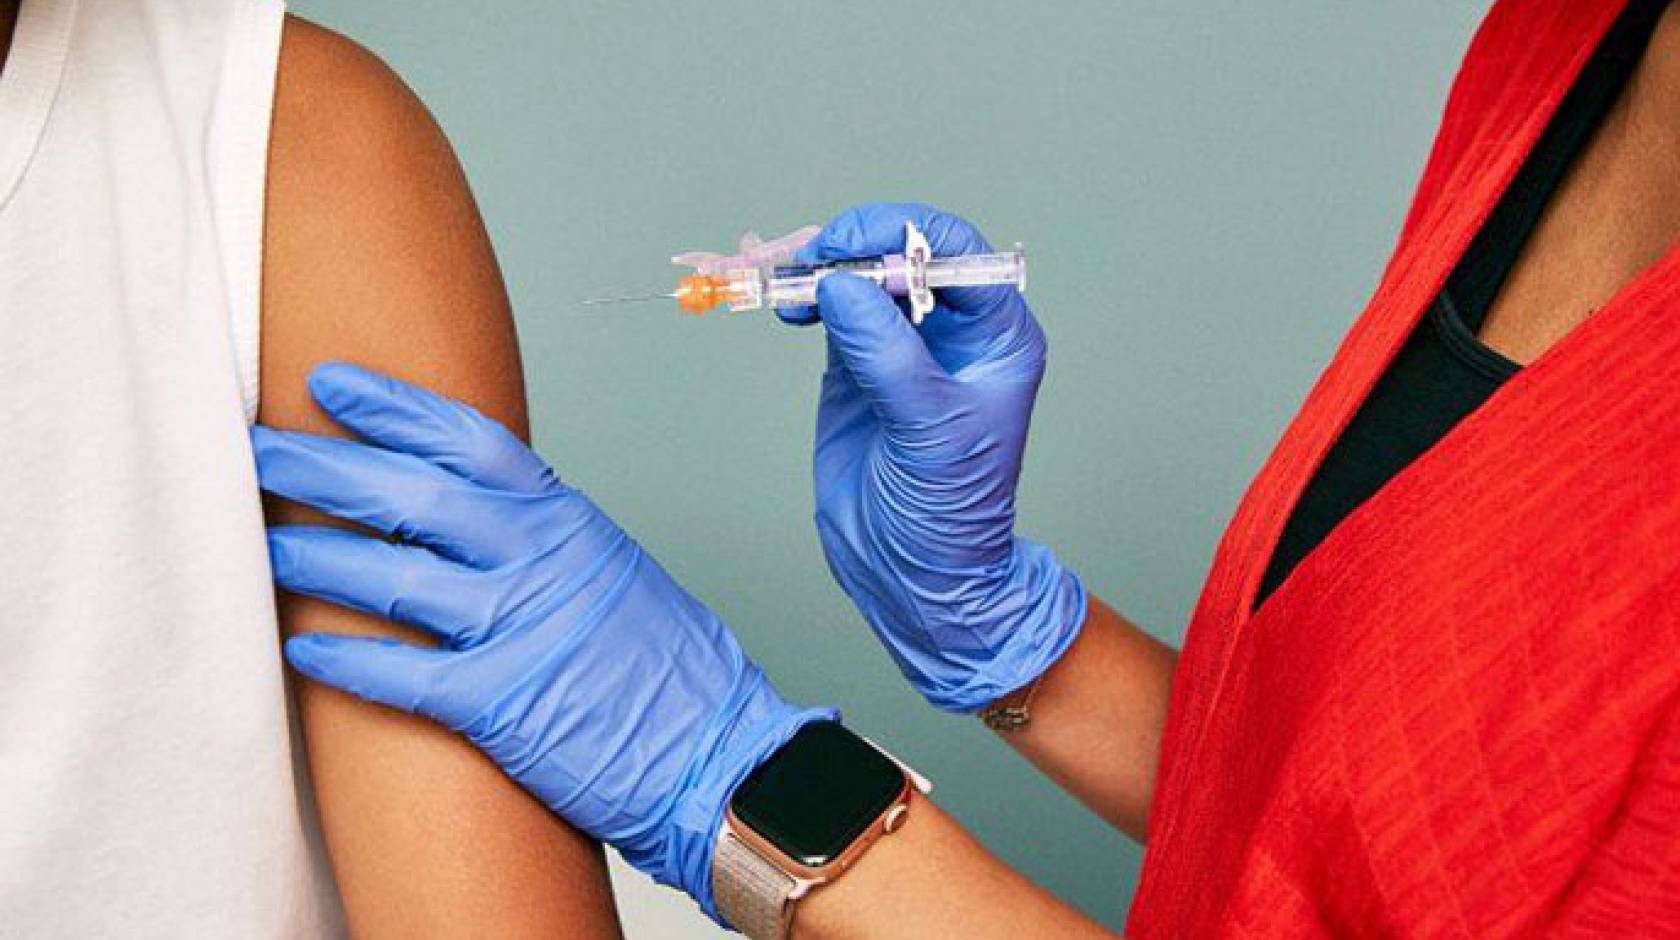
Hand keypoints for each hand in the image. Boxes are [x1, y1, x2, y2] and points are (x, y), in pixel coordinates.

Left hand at [253, 363, 831, 920]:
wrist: (722, 753)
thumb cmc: (670, 670)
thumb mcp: (612, 571)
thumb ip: (543, 539)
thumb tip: (468, 517)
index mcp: (569, 521)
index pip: (468, 442)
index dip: (394, 408)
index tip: (331, 385)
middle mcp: (542, 561)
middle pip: (413, 495)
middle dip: (325, 467)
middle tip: (261, 448)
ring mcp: (521, 629)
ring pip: (394, 576)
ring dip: (317, 555)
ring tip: (263, 541)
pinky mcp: (502, 704)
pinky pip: (403, 674)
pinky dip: (347, 659)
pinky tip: (301, 647)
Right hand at [787, 203, 1085, 712]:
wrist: (913, 574)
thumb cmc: (949, 511)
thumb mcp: (929, 429)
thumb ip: (887, 354)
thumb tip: (841, 285)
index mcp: (997, 336)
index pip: (957, 253)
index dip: (903, 236)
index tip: (852, 247)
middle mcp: (955, 331)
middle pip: (904, 253)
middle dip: (856, 246)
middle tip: (812, 260)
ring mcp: (905, 345)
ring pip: (864, 276)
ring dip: (825, 268)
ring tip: (791, 285)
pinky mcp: (860, 366)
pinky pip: (834, 309)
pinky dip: (807, 297)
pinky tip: (790, 306)